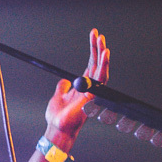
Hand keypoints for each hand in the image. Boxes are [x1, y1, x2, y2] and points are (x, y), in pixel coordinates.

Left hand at [43, 28, 108, 149]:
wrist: (57, 127)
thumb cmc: (58, 117)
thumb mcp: (58, 97)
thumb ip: (62, 87)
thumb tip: (64, 80)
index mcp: (83, 86)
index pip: (91, 64)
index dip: (92, 51)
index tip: (93, 37)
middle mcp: (90, 87)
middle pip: (97, 64)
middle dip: (98, 48)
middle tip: (98, 34)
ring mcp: (92, 91)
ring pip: (101, 70)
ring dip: (103, 55)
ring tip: (103, 42)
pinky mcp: (92, 95)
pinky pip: (100, 78)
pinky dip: (103, 65)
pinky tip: (104, 54)